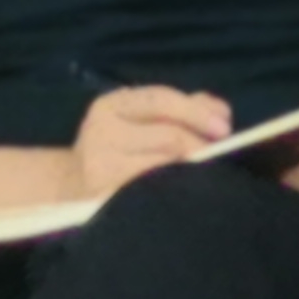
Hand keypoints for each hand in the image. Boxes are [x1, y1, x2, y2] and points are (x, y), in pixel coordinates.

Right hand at [69, 85, 229, 201]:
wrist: (73, 184)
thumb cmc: (120, 145)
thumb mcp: (144, 116)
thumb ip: (185, 107)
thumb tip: (220, 113)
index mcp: (111, 105)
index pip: (161, 101)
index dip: (198, 113)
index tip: (225, 129)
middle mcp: (100, 132)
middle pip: (168, 136)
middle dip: (201, 145)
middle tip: (219, 157)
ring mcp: (99, 168)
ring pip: (164, 167)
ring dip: (192, 170)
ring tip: (206, 174)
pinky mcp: (104, 198)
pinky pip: (151, 192)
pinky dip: (174, 189)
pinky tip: (184, 191)